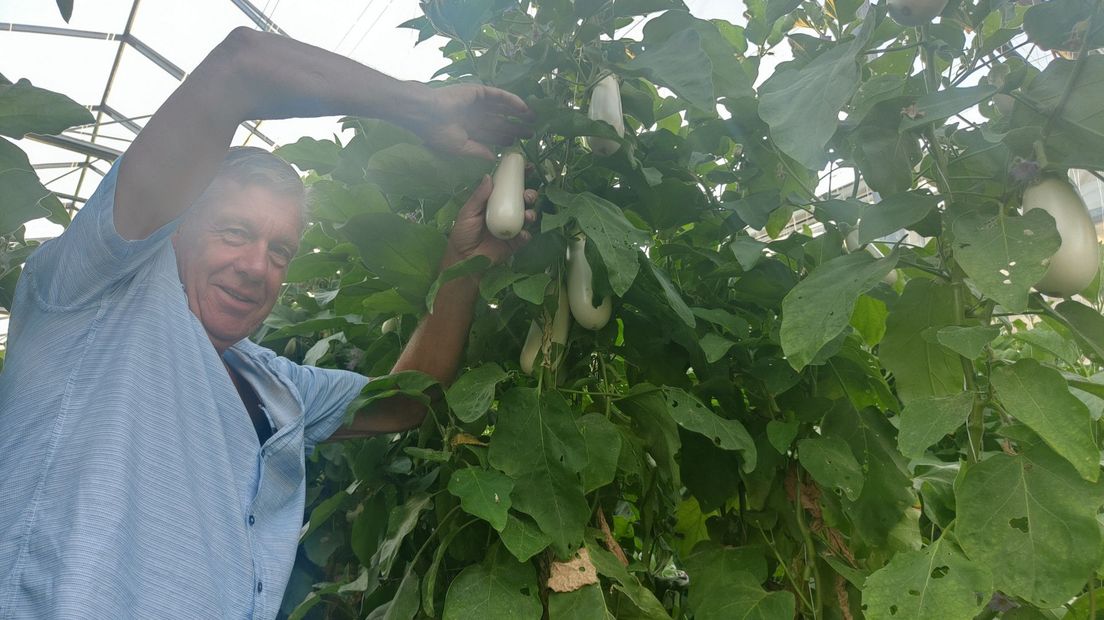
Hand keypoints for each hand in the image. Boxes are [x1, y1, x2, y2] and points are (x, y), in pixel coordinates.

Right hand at [412, 84, 533, 159]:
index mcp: (469, 129)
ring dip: (517, 113)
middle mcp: (475, 115)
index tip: (518, 143)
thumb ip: (478, 151)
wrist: (426, 112)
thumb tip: (493, 158)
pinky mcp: (479, 91)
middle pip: (500, 121)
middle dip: (515, 127)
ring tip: (533, 119)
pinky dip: (512, 100)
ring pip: (503, 108)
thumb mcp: (460, 147)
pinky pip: (500, 95)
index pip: (492, 134)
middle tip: (531, 133)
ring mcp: (477, 102)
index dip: (505, 138)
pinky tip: (524, 107)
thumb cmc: (438, 132)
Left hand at [444, 175, 538, 267]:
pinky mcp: (515, 242)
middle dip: (530, 195)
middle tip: (529, 195)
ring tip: (528, 214)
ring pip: (527, 216)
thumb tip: (489, 176)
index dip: (519, 177)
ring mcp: (511, 227)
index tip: (527, 167)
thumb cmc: (463, 233)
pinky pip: (525, 236)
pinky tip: (522, 233)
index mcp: (494, 203)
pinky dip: (526, 234)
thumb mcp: (468, 212)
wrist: (464, 259)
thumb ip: (479, 196)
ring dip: (531, 213)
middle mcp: (505, 213)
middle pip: (522, 200)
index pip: (508, 187)